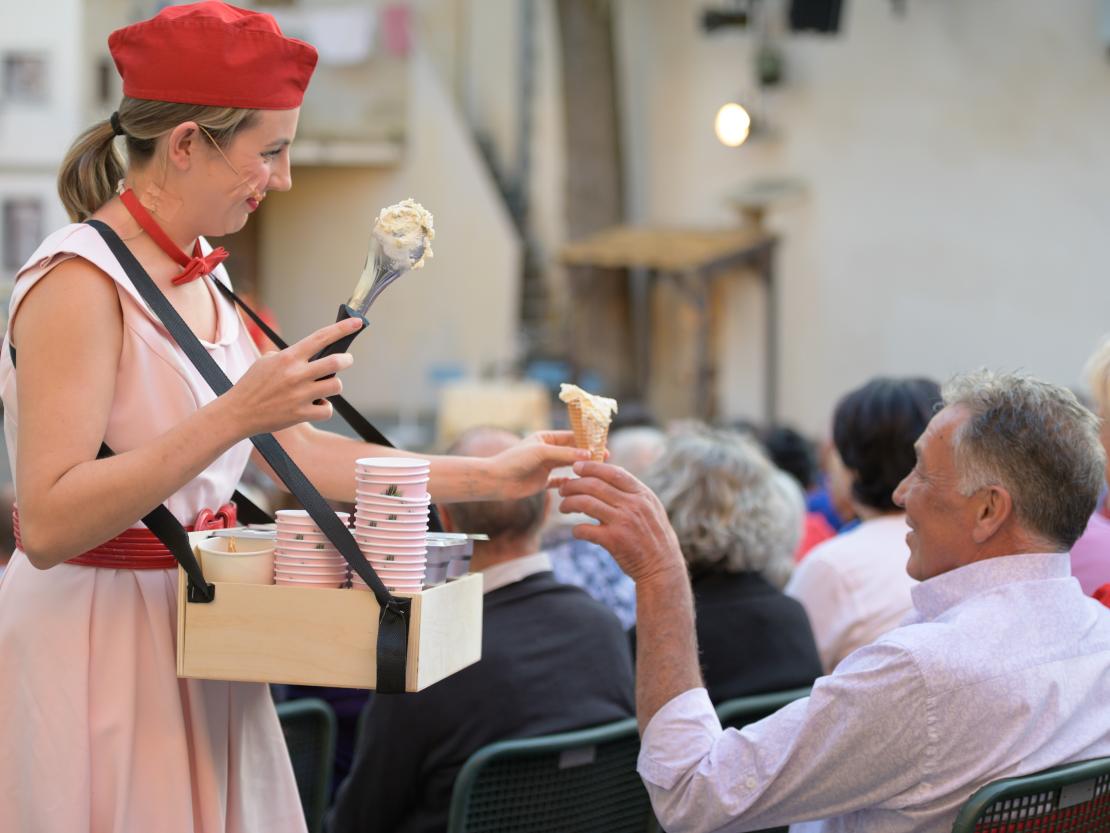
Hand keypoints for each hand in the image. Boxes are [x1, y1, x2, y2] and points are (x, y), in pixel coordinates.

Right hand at [222, 317, 362, 436]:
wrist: (237, 413)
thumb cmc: (252, 385)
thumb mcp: (265, 362)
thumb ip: (288, 355)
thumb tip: (308, 354)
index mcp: (288, 358)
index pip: (320, 338)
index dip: (341, 329)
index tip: (357, 322)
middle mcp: (296, 374)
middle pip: (336, 362)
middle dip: (347, 360)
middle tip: (346, 360)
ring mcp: (300, 395)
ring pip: (336, 386)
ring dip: (334, 385)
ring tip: (323, 387)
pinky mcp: (301, 414)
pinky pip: (328, 410)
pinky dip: (325, 408)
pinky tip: (316, 406)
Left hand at [488, 431, 591, 499]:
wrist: (497, 480)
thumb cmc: (516, 461)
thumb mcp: (542, 453)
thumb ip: (565, 454)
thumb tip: (588, 454)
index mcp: (545, 438)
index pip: (570, 436)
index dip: (586, 440)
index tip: (601, 443)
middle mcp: (546, 451)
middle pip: (571, 451)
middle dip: (587, 454)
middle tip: (604, 457)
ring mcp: (545, 466)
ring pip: (568, 465)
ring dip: (580, 467)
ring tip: (596, 470)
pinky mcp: (543, 481)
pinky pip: (560, 481)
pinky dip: (570, 482)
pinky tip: (581, 484)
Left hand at [558, 461, 685, 585]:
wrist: (663, 567)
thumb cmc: (654, 536)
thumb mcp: (651, 508)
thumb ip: (632, 493)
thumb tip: (607, 478)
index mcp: (642, 494)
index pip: (613, 472)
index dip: (591, 467)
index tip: (577, 467)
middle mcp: (633, 505)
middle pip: (594, 485)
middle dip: (574, 484)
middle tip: (563, 489)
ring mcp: (623, 522)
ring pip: (585, 503)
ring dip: (569, 503)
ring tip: (563, 507)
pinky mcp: (614, 541)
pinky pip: (585, 529)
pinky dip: (576, 529)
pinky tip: (576, 531)